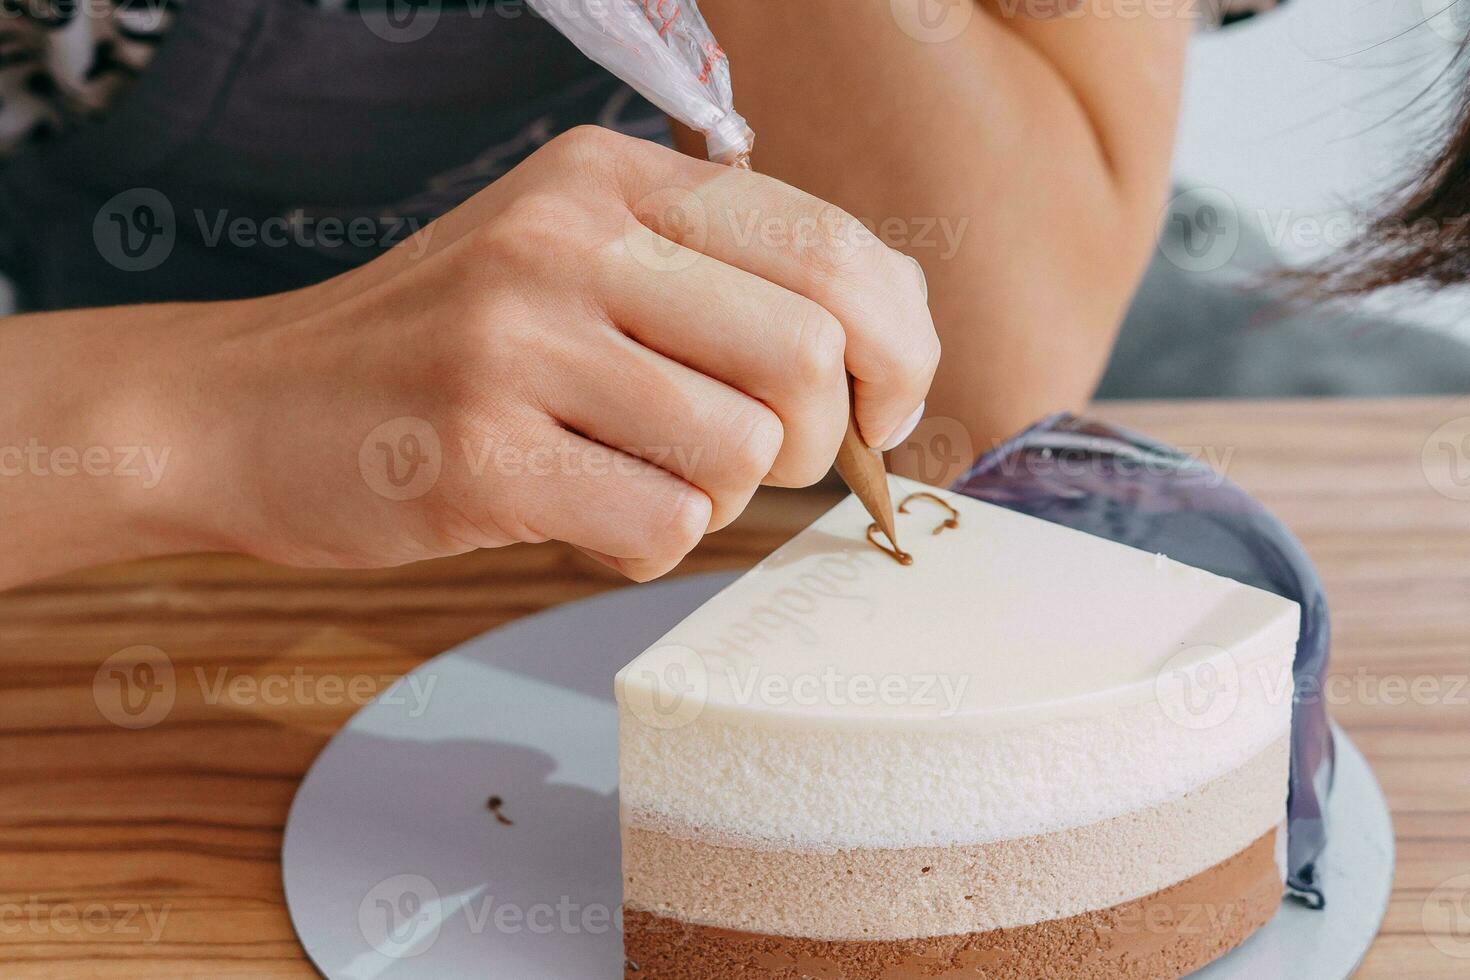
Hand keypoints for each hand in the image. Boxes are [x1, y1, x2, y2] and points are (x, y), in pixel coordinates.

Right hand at [203, 127, 937, 580]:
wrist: (246, 407)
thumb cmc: (441, 348)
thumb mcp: (572, 260)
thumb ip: (715, 281)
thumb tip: (882, 357)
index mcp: (612, 179)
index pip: (832, 247)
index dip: (899, 345)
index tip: (880, 407)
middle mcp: (568, 238)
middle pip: (807, 354)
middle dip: (814, 440)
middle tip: (752, 461)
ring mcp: (516, 342)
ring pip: (740, 452)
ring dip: (719, 498)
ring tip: (642, 482)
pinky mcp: (480, 453)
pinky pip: (661, 527)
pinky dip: (649, 546)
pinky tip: (586, 518)